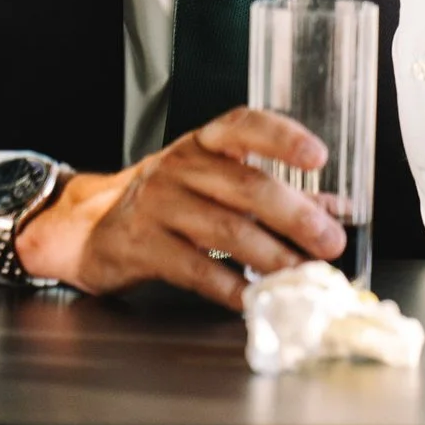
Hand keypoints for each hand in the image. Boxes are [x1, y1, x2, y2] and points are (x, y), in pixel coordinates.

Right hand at [13, 107, 346, 308]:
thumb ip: (275, 194)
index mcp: (203, 144)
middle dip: (295, 216)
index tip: (317, 157)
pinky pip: (194, 268)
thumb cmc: (164, 201)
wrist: (87, 225)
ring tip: (303, 274)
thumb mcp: (213, 184)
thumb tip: (337, 210)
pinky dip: (229, 286)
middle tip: (330, 242)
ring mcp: (158, 206)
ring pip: (225, 230)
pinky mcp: (143, 247)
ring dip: (272, 256)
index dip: (282, 137)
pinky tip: (254, 299)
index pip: (244, 125)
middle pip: (246, 186)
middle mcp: (180, 167)